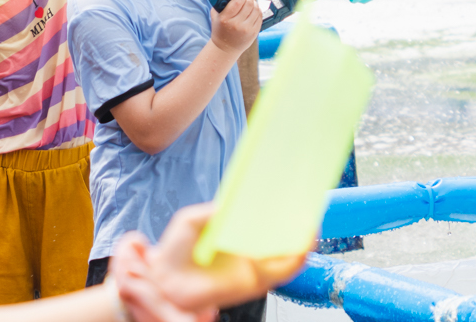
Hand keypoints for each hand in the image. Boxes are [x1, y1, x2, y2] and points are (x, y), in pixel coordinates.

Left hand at [114, 204, 308, 319]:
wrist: (164, 279)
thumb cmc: (175, 251)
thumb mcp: (192, 220)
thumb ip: (213, 211)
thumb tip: (234, 203)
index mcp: (237, 234)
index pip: (267, 221)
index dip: (282, 209)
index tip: (295, 193)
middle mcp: (249, 251)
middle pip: (284, 238)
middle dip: (300, 223)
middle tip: (310, 206)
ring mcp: (254, 267)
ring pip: (289, 256)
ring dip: (304, 242)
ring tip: (312, 225)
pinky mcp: (253, 283)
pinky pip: (280, 273)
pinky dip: (294, 261)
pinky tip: (300, 247)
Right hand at [209, 0, 262, 52]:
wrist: (225, 48)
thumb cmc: (220, 31)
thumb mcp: (215, 16)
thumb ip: (220, 4)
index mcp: (225, 19)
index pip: (238, 1)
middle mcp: (237, 24)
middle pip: (249, 4)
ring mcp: (247, 29)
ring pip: (256, 9)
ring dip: (254, 4)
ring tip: (250, 4)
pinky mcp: (254, 33)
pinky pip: (260, 17)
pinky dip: (258, 12)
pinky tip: (253, 12)